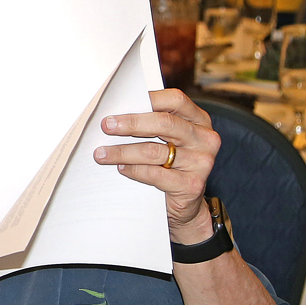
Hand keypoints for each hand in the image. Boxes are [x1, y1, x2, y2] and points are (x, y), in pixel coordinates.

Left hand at [93, 89, 219, 240]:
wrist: (186, 205)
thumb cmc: (169, 165)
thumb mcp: (166, 140)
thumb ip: (150, 124)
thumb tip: (113, 115)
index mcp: (198, 120)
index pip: (175, 100)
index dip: (147, 99)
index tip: (118, 104)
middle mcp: (205, 138)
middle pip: (164, 123)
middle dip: (131, 123)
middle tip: (106, 126)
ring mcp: (202, 162)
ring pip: (154, 151)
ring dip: (123, 151)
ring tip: (101, 153)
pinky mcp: (192, 185)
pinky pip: (156, 174)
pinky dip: (134, 170)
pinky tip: (120, 168)